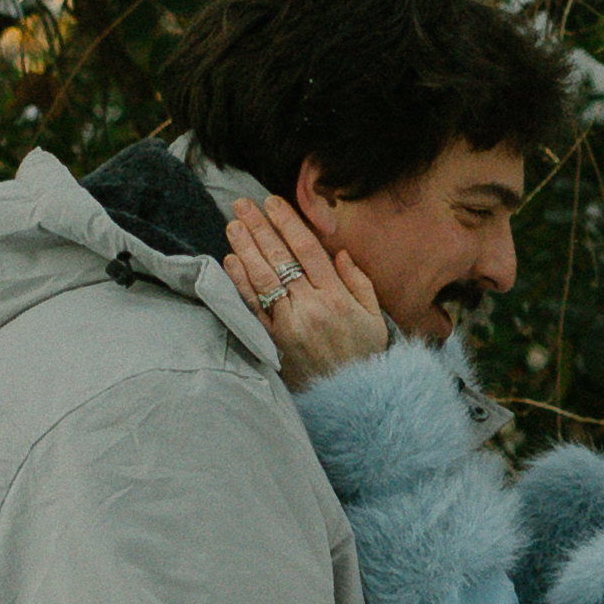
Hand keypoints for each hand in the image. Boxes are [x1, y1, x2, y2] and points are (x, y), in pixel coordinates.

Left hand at [223, 193, 387, 387]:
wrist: (353, 400)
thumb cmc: (365, 357)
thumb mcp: (374, 317)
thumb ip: (358, 282)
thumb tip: (339, 253)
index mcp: (337, 297)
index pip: (308, 250)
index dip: (288, 223)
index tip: (273, 202)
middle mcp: (311, 307)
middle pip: (280, 259)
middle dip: (260, 228)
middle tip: (243, 204)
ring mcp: (289, 326)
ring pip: (263, 280)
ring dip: (245, 249)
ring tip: (233, 225)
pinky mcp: (274, 344)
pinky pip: (253, 309)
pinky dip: (240, 284)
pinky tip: (230, 262)